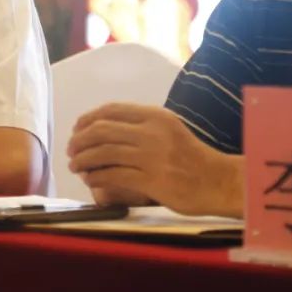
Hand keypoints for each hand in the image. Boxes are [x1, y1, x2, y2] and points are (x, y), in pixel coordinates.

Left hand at [67, 103, 243, 217]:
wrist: (220, 181)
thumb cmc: (192, 158)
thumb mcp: (168, 130)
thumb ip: (141, 126)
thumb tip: (102, 127)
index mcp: (155, 116)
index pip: (111, 110)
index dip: (88, 119)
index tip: (76, 129)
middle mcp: (152, 133)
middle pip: (101, 130)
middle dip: (79, 140)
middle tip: (71, 150)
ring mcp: (151, 156)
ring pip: (103, 153)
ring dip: (83, 160)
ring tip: (75, 166)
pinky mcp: (152, 180)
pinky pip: (113, 176)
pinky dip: (96, 177)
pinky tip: (90, 181)